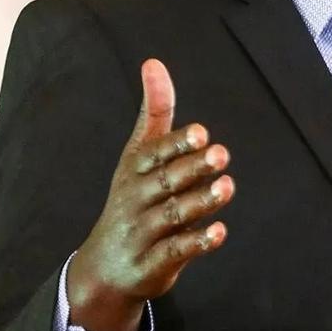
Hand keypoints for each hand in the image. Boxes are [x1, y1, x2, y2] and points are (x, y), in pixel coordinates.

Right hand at [66, 59, 234, 330]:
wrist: (104, 267)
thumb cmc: (131, 199)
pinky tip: (219, 232)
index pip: (154, 154)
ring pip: (172, 216)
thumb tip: (154, 62)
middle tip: (222, 154)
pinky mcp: (152, 263)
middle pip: (165, 182)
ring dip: (201, 202)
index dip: (177, 144)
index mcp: (134, 171)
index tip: (201, 132)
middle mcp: (135, 200)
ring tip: (227, 187)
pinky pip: (175, 252)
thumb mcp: (138, 155)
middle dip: (193, 168)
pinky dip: (197, 243)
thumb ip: (155, 112)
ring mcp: (142, 233)